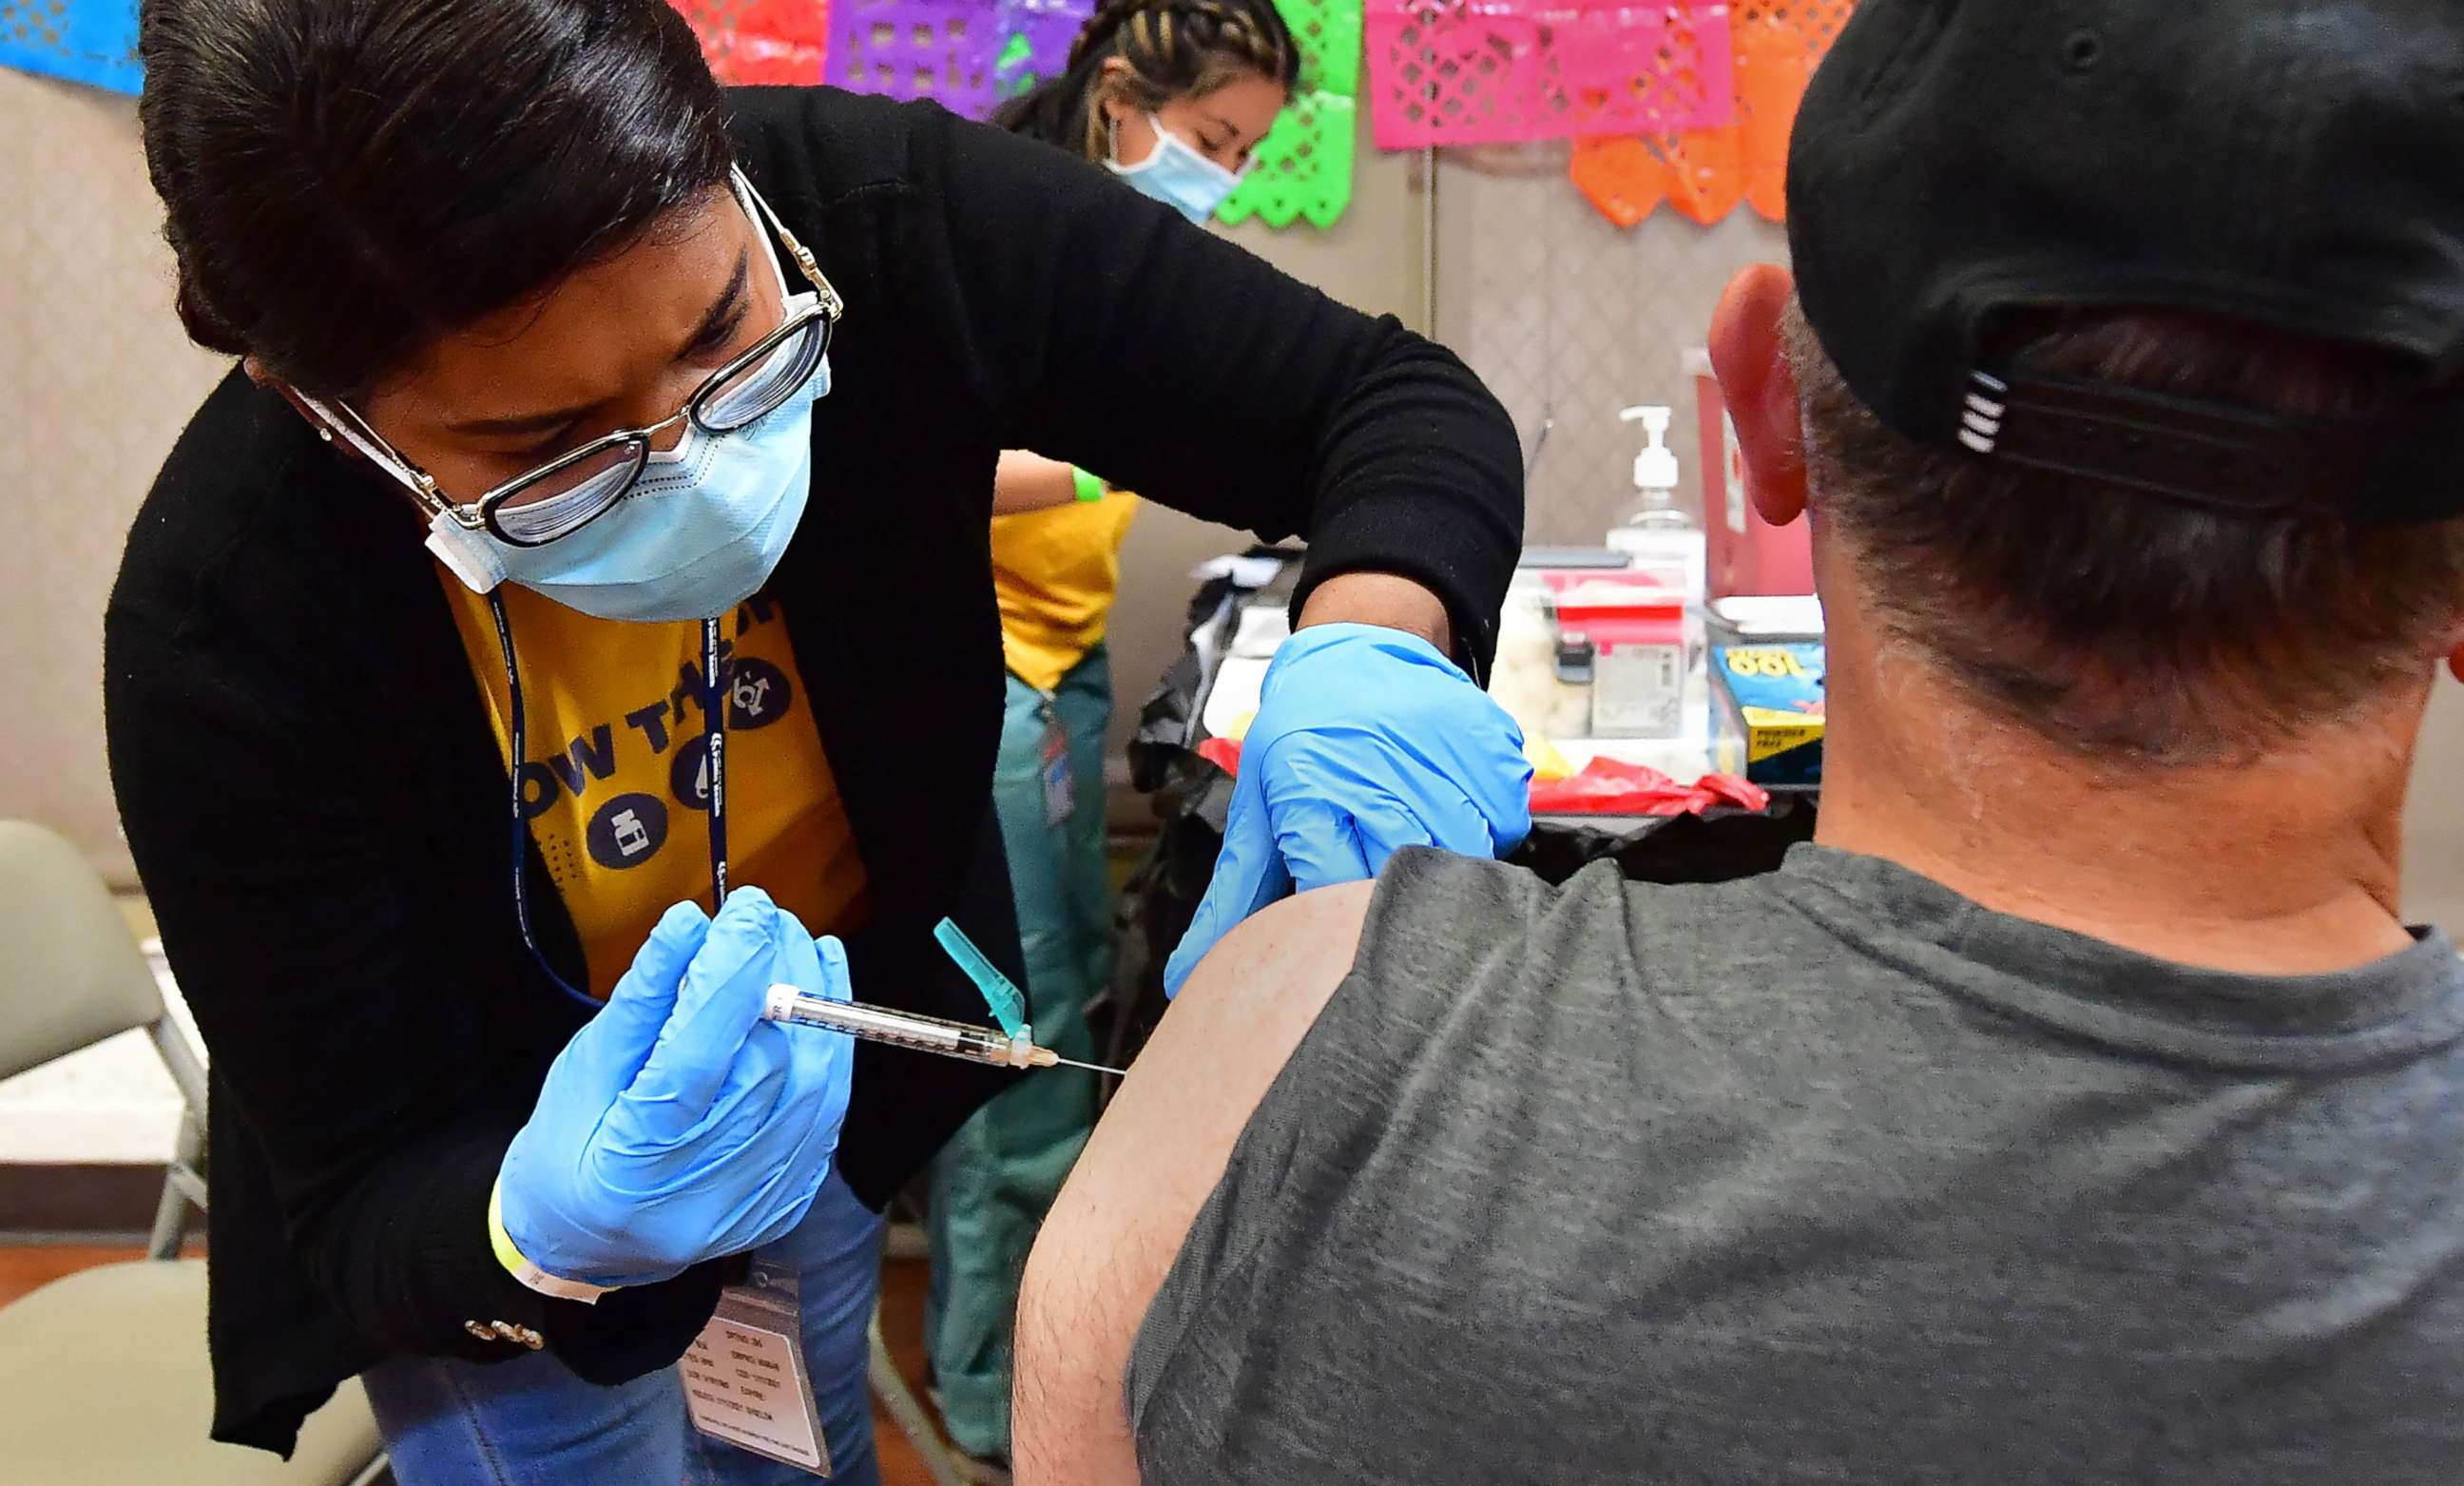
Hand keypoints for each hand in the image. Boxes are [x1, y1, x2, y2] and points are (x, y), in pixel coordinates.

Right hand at [498, 888, 854, 1288]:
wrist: (585, 1243)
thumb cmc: (569, 1150)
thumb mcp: (583, 1068)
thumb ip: (643, 998)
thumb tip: (690, 925)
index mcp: (630, 1165)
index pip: (698, 1056)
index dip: (731, 975)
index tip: (746, 910)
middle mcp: (701, 1197)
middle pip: (770, 1069)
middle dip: (779, 977)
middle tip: (767, 919)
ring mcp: (752, 1206)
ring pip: (815, 1088)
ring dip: (817, 1004)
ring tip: (797, 945)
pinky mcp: (787, 1201)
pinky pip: (828, 1112)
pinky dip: (828, 1047)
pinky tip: (821, 997)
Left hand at [1164, 622, 1532, 993]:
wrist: (1363, 645)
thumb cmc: (1302, 736)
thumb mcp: (1259, 808)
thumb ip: (1234, 899)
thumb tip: (1188, 978)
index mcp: (1313, 791)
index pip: (1337, 893)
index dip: (1339, 923)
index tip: (1340, 931)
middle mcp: (1381, 775)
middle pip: (1405, 880)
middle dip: (1394, 899)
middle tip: (1385, 886)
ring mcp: (1445, 760)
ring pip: (1464, 857)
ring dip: (1445, 865)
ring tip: (1415, 834)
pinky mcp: (1492, 750)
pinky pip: (1505, 824)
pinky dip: (1487, 829)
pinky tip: (1453, 803)